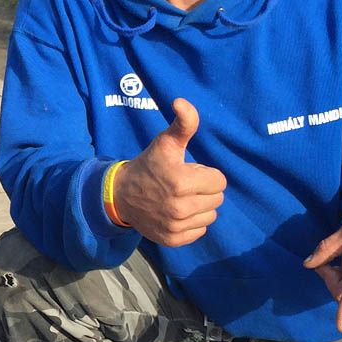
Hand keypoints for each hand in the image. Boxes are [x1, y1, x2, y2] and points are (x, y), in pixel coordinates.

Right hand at [113, 98, 226, 246]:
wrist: (121, 195)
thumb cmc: (148, 165)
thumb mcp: (165, 142)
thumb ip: (183, 123)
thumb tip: (181, 102)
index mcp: (182, 182)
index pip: (220, 181)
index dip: (206, 174)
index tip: (188, 171)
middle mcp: (180, 207)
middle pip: (217, 199)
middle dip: (204, 189)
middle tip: (183, 185)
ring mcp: (176, 226)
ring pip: (210, 215)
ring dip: (200, 206)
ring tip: (180, 198)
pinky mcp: (173, 239)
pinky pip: (200, 231)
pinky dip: (192, 222)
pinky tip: (176, 212)